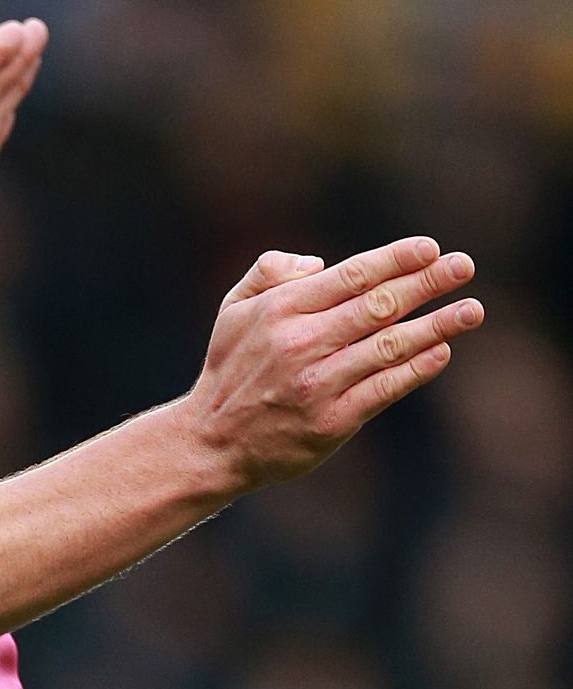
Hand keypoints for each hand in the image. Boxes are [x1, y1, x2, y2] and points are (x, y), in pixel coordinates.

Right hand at [184, 239, 483, 493]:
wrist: (214, 441)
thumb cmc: (230, 367)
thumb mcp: (232, 309)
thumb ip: (269, 271)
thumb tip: (319, 262)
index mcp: (278, 309)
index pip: (349, 276)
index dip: (393, 260)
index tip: (429, 247)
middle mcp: (299, 342)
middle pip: (376, 306)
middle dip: (425, 283)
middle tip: (464, 264)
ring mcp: (317, 382)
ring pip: (388, 347)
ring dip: (436, 326)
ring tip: (473, 309)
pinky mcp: (332, 420)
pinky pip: (383, 389)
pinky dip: (416, 370)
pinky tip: (442, 352)